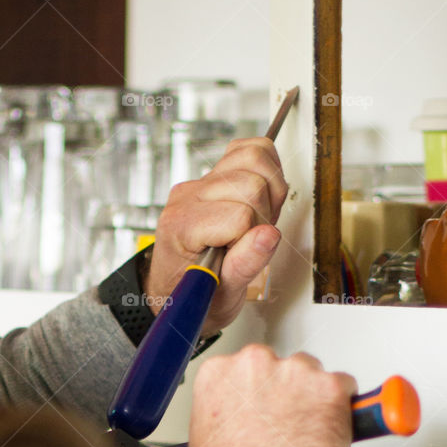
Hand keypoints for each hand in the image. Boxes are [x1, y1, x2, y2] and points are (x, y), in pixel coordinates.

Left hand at [144, 138, 287, 333]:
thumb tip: (268, 236)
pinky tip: (259, 199)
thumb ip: (244, 265)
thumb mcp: (221, 296)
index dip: (255, 238)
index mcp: (183, 227)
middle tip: (253, 238)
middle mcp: (187, 198)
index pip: (240, 214)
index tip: (246, 255)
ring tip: (257, 219)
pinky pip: (248, 150)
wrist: (176, 289)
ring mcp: (198, 183)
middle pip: (251, 182)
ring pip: (253, 156)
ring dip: (269, 190)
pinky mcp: (211, 176)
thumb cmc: (196, 293)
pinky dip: (266, 169)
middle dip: (264, 214)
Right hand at [188, 345, 356, 446]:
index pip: (247, 367)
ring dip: (314, 397)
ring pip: (314, 374)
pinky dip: (342, 407)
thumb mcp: (204, 435)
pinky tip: (330, 430)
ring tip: (308, 433)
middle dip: (288, 390)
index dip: (260, 390)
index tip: (266, 407)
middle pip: (282, 366)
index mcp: (220, 371)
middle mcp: (255, 363)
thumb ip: (227, 412)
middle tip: (288, 424)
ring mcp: (294, 372)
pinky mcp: (329, 386)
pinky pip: (345, 387)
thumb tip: (241, 417)